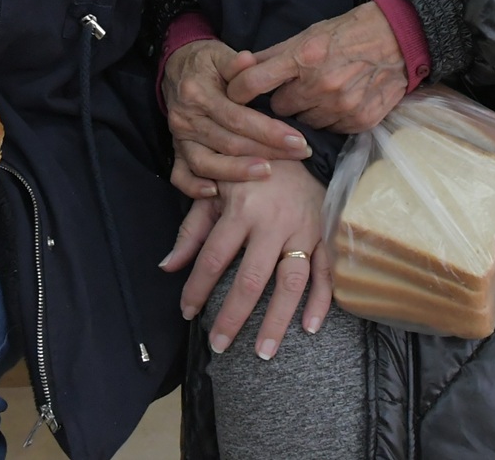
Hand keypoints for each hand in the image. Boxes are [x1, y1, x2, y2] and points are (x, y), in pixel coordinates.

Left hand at [160, 162, 330, 359]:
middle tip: (220, 345)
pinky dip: (322, 301)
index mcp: (241, 209)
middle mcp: (273, 222)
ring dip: (277, 319)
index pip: (214, 258)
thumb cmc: (246, 171)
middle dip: (233, 316)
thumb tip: (168, 267)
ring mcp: (303, 229)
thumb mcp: (213, 190)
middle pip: (251, 278)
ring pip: (291, 281)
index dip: (197, 288)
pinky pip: (327, 271)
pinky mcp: (325, 233)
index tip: (187, 313)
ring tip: (264, 351)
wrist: (293, 143)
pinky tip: (310, 327)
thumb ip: (192, 230)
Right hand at [164, 40, 311, 196]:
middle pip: (228, 143)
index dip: (269, 131)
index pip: (237, 118)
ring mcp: (179, 138)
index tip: (298, 140)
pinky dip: (195, 188)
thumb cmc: (206, 62)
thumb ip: (235, 63)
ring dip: (238, 172)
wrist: (177, 66)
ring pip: (206, 163)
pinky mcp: (176, 150)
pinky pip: (180, 175)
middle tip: (299, 155)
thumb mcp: (220, 55)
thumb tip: (248, 60)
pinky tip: (217, 193)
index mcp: (198, 94)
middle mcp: (186, 118)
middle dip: (267, 152)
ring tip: (268, 172)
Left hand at [227, 3, 407, 132]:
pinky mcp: (360, 121)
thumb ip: (275, 54)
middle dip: (284, 99)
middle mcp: (320, 84)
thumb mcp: (308, 33)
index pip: (253, 83)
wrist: (398, 39)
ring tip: (324, 92)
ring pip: (304, 123)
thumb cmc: (348, 32)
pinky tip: (342, 101)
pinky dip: (332, 118)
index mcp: (302, 57)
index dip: (238, 92)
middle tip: (298, 87)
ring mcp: (341, 106)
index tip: (234, 96)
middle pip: (279, 108)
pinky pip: (331, 129)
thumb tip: (241, 67)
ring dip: (308, 111)